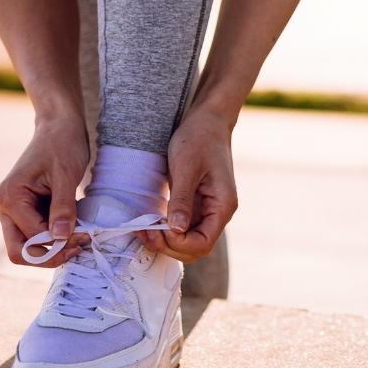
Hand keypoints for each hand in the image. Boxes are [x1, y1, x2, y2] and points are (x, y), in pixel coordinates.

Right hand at [0, 112, 89, 266]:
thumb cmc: (62, 144)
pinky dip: (54, 238)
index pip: (31, 238)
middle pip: (19, 251)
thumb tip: (61, 237)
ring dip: (52, 249)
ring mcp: (13, 211)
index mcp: (10, 198)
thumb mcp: (66, 175)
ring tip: (80, 239)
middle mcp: (5, 208)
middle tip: (79, 248)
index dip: (59, 243)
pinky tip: (75, 231)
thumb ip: (62, 207)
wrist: (59, 126)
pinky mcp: (26, 211)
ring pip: (27, 246)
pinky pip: (36, 234)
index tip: (85, 237)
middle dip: (49, 256)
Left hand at [144, 108, 237, 262]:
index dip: (177, 244)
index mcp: (223, 205)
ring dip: (165, 241)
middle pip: (195, 248)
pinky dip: (166, 230)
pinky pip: (182, 227)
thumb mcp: (186, 166)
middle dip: (168, 246)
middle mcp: (218, 212)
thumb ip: (182, 199)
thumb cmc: (199, 137)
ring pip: (187, 241)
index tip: (157, 229)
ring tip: (144, 228)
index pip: (202, 243)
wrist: (208, 119)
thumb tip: (176, 229)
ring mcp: (208, 210)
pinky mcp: (197, 205)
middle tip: (144, 231)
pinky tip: (150, 221)